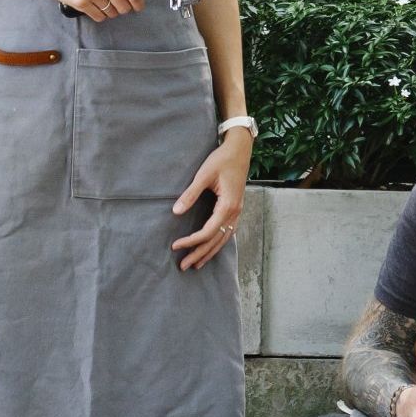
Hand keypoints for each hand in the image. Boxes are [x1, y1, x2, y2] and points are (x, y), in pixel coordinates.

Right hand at [37, 0, 143, 20]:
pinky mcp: (80, 2)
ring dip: (110, 12)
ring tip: (102, 3)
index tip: (139, 7)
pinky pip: (98, 17)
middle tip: (117, 5)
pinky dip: (99, 15)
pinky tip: (94, 7)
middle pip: (124, 6)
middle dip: (123, 9)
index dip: (139, 3)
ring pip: (111, 13)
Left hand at [171, 129, 251, 269]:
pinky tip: (211, 248)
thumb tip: (176, 212)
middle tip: (183, 266)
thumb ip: (190, 194)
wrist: (240, 150)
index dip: (191, 241)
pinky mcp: (236, 208)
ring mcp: (237, 212)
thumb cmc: (222, 160)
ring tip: (196, 264)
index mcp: (227, 205)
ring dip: (209, 252)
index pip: (207, 232)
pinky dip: (218, 243)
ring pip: (223, 239)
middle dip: (199, 254)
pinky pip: (228, 232)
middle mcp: (235, 212)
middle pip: (216, 240)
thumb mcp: (203, 175)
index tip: (175, 246)